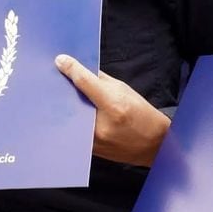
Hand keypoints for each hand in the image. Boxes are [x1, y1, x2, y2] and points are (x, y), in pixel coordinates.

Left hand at [55, 54, 170, 165]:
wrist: (155, 144)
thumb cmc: (141, 113)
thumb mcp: (123, 89)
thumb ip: (100, 78)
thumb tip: (78, 68)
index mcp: (113, 105)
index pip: (85, 82)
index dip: (72, 68)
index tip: (60, 60)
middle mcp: (101, 125)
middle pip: (72, 102)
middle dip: (65, 91)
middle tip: (57, 80)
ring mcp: (94, 142)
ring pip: (71, 119)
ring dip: (66, 107)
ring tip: (63, 98)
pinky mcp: (90, 150)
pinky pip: (75, 131)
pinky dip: (72, 121)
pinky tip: (72, 114)